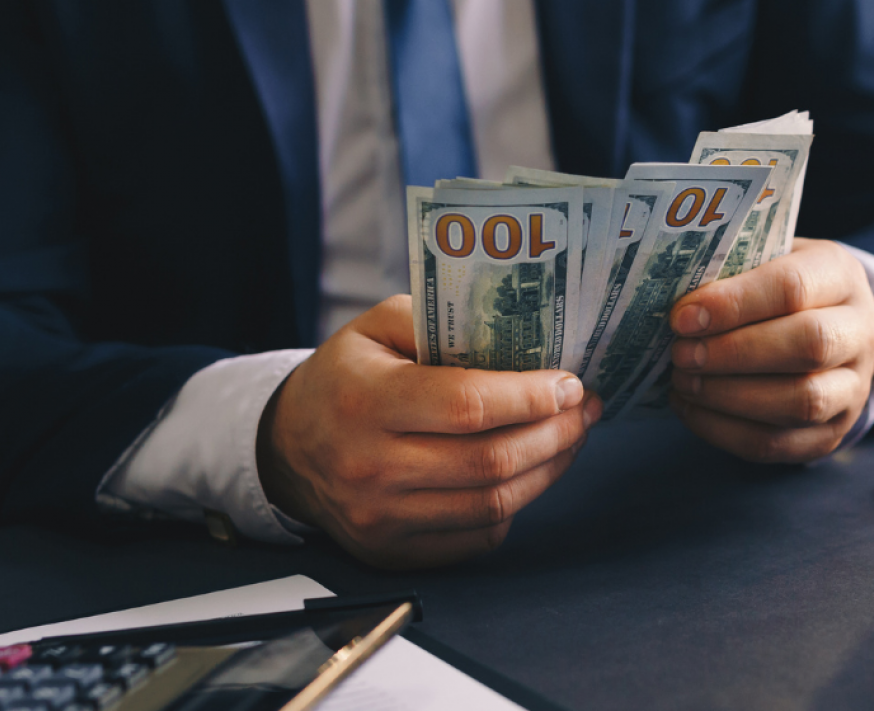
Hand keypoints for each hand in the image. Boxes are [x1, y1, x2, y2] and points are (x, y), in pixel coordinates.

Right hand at [257, 295, 601, 569]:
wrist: (287, 446)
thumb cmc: (344, 378)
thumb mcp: (376, 327)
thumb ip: (440, 320)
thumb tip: (521, 337)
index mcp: (366, 402)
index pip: (467, 406)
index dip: (530, 397)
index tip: (570, 384)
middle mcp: (371, 467)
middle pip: (490, 462)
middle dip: (555, 434)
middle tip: (585, 410)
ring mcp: (381, 519)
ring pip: (493, 504)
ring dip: (548, 470)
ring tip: (571, 438)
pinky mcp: (392, 552)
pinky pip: (477, 537)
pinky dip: (514, 505)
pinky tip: (529, 473)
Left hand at [667, 238, 873, 462]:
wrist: (826, 326)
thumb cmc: (775, 289)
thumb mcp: (763, 261)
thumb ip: (729, 274)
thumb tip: (675, 305)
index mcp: (839, 276)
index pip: (793, 287)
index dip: (734, 304)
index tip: (682, 317)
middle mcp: (859, 332)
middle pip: (808, 346)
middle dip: (734, 353)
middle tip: (680, 354)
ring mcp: (853, 388)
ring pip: (801, 401)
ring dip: (729, 396)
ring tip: (682, 382)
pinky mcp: (832, 433)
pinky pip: (780, 444)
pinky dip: (726, 431)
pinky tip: (690, 409)